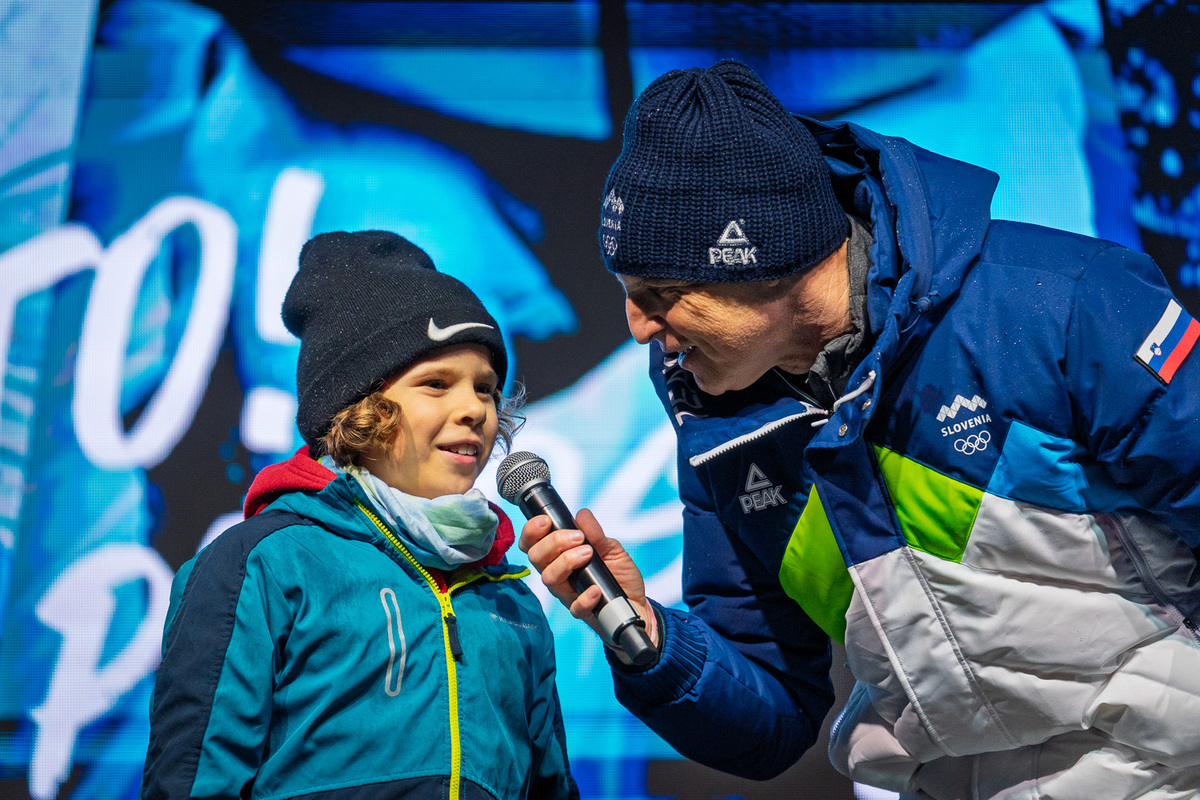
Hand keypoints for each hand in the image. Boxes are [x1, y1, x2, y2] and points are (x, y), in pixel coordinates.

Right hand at [519, 507, 657, 645]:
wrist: (636, 601)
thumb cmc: (619, 573)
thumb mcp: (612, 548)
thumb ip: (596, 534)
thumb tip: (582, 514)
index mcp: (559, 556)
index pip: (532, 543)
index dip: (531, 531)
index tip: (546, 521)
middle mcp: (558, 574)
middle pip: (536, 558)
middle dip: (553, 542)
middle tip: (578, 537)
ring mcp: (567, 593)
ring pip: (549, 578)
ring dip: (566, 562)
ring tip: (589, 554)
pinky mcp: (582, 611)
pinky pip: (574, 607)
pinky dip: (584, 597)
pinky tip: (596, 589)